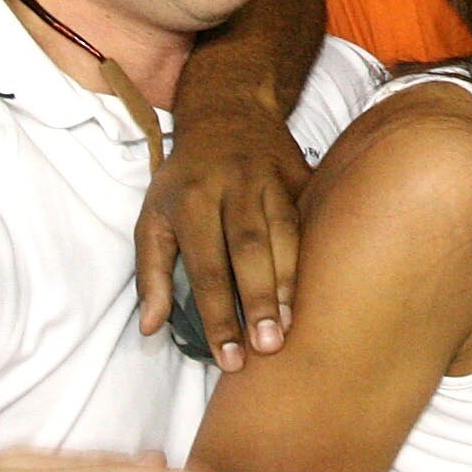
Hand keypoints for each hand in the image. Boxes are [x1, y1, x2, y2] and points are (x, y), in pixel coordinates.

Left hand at [137, 97, 308, 368]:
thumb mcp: (153, 217)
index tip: (231, 358)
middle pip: (249, 248)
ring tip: (293, 327)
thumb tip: (150, 327)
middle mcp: (232, 186)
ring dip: (291, 282)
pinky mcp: (300, 176)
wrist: (228, 113)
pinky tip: (322, 290)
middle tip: (269, 347)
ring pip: (287, 233)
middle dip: (259, 299)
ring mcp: (271, 178)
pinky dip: (316, 254)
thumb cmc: (185, 180)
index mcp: (191, 199)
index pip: (205, 266)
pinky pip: (312, 218)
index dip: (218, 314)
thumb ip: (151, 273)